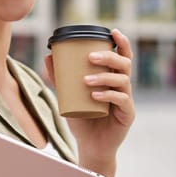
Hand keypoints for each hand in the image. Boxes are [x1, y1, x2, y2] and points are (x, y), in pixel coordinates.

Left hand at [44, 28, 134, 165]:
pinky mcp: (127, 114)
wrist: (90, 144)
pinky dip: (108, 95)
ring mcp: (127, 99)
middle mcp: (123, 86)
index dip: (121, 42)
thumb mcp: (68, 95)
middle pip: (125, 64)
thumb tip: (48, 55)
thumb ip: (59, 77)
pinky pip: (122, 100)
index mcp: (113, 77)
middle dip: (109, 56)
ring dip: (104, 77)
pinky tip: (95, 95)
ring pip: (123, 80)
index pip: (122, 56)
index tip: (112, 31)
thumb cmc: (82, 117)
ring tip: (86, 80)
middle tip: (90, 57)